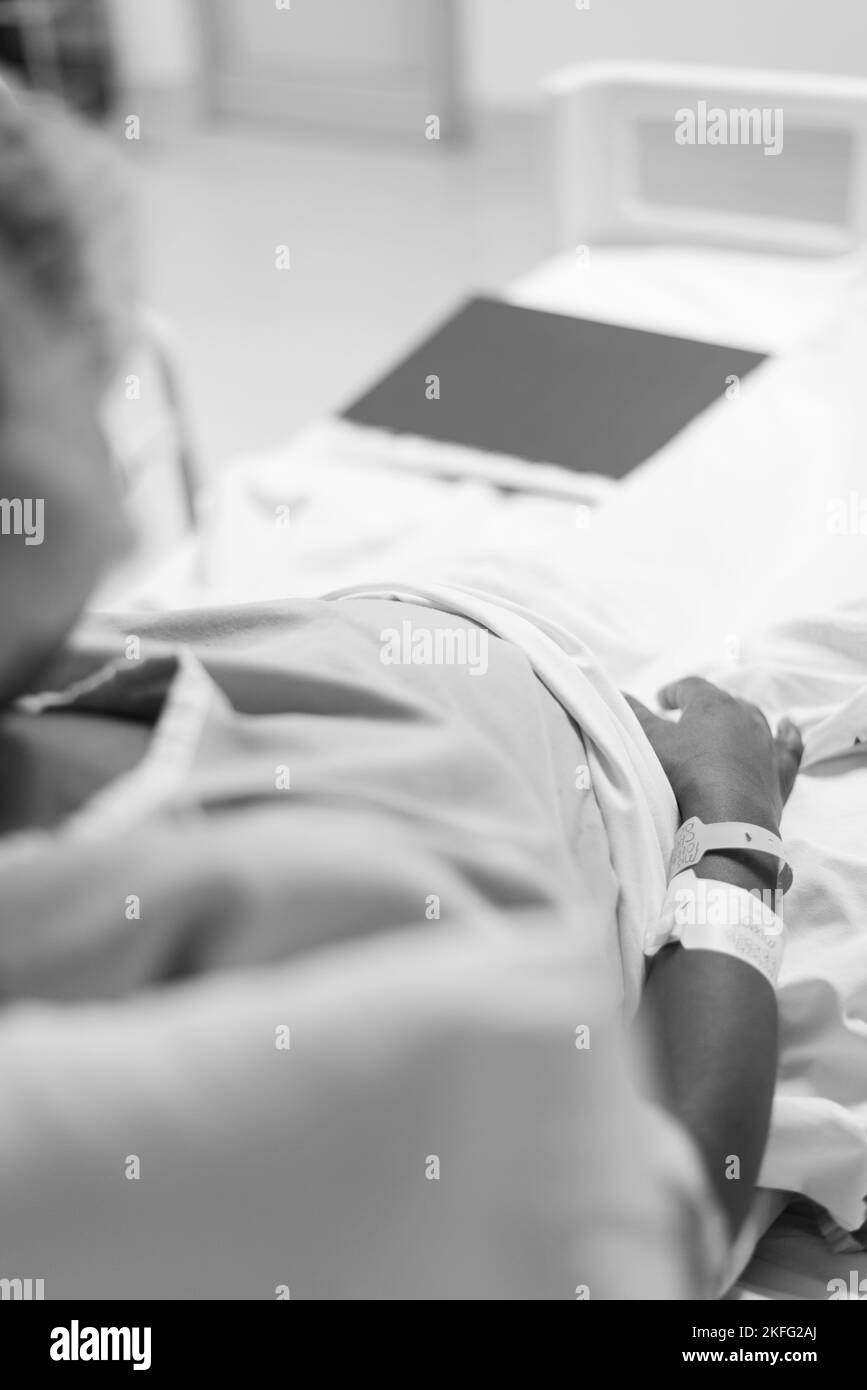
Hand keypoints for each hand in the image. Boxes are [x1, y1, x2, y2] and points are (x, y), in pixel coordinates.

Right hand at [625, 676, 802, 834]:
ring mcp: (766, 743)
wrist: (728, 818)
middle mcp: (745, 717)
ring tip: (724, 725)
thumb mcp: (651, 742)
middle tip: (686, 718)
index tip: (660, 700)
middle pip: (723, 701)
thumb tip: (619, 694)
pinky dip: (788, 735)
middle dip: (704, 707)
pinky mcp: (780, 770)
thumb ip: (634, 716)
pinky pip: (789, 745)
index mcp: (713, 705)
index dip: (673, 691)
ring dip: (738, 719)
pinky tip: (787, 726)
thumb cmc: (686, 774)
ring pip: (754, 720)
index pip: (691, 687)